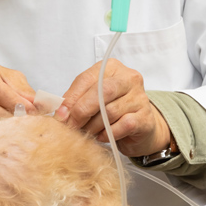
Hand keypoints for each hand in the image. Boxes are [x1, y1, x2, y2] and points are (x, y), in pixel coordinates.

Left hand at [55, 59, 170, 157]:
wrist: (139, 127)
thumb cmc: (110, 110)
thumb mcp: (90, 100)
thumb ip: (74, 101)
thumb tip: (60, 113)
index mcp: (111, 68)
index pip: (86, 79)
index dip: (71, 98)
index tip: (61, 115)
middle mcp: (128, 78)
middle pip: (101, 92)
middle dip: (82, 111)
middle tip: (72, 126)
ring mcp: (140, 97)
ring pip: (110, 112)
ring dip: (93, 126)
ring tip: (88, 132)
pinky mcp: (146, 117)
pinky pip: (123, 126)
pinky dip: (108, 134)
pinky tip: (103, 137)